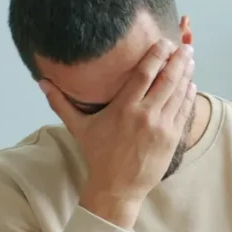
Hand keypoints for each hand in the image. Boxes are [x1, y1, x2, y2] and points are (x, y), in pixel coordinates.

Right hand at [39, 39, 196, 228]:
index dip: (156, 55)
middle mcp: (144, 115)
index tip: (163, 43)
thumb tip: (41, 82)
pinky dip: (188, 96)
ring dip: (186, 74)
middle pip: (167, 80)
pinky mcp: (171, 139)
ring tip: (190, 59)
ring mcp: (161, 127)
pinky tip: (190, 84)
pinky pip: (184, 111)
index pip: (144, 74)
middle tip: (184, 46)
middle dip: (178, 60)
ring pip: (178, 94)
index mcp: (123, 108)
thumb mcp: (79, 128)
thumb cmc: (99, 156)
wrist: (117, 188)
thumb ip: (61, 103)